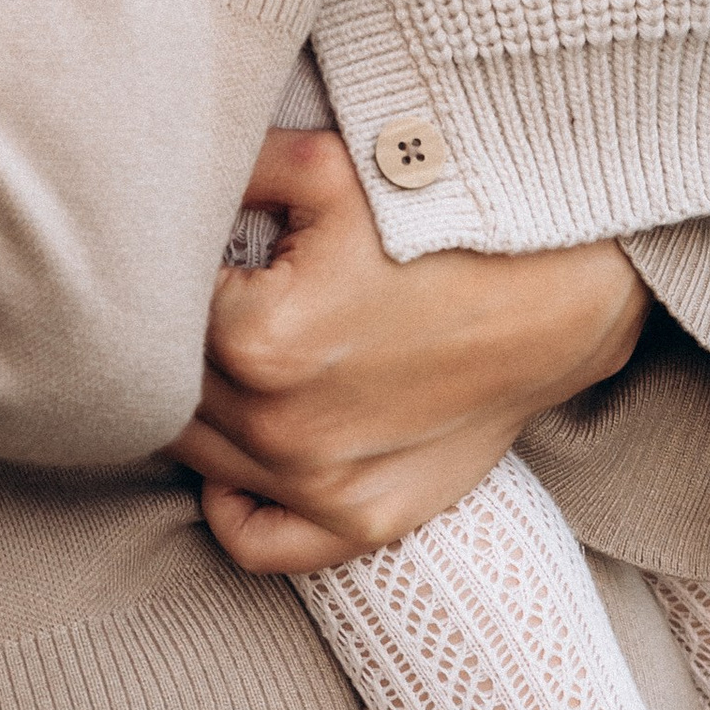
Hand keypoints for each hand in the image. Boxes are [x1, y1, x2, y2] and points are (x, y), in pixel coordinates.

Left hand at [171, 131, 647, 571]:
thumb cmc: (443, 223)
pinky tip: (235, 454)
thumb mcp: (328, 167)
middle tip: (193, 299)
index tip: (178, 254)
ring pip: (196, 458)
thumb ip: (229, 169)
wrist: (557, 294)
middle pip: (166, 390)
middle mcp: (279, 429)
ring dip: (194, 408)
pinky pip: (256, 542)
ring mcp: (321, 487)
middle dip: (167, 342)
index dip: (158, 278)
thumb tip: (159, 182)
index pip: (152, 316)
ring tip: (224, 354)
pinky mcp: (363, 521)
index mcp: (257, 340)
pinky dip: (231, 503)